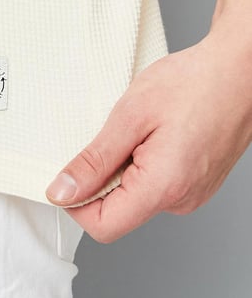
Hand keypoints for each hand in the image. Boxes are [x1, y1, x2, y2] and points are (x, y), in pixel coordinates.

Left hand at [45, 20, 251, 242]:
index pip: (103, 226)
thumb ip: (94, 160)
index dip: (76, 203)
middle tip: (117, 135)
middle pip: (118, 211)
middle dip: (102, 177)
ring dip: (124, 167)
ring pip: (135, 196)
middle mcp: (181, 200)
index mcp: (163, 187)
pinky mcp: (195, 183)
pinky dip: (143, 162)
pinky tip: (156, 133)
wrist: (239, 71)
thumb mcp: (130, 116)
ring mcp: (192, 194)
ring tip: (143, 129)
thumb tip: (62, 191)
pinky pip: (154, 184)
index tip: (70, 173)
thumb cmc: (194, 84)